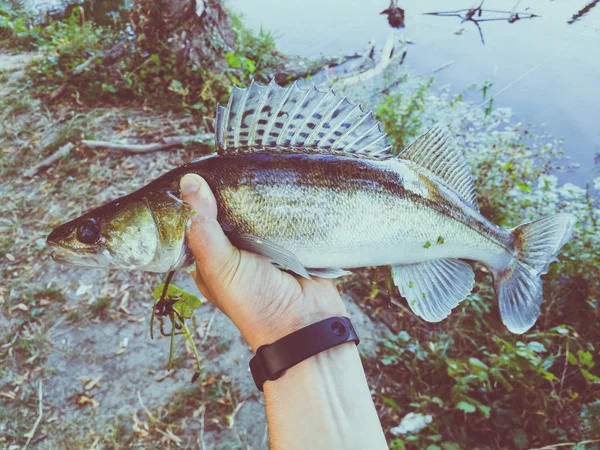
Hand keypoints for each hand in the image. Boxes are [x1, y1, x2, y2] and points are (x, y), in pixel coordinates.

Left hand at [180, 174, 347, 350]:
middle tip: (234, 162)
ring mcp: (264, 246)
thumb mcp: (221, 265)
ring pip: (256, 211)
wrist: (307, 323)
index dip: (196, 198)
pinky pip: (284, 215)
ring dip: (257, 194)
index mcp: (210, 259)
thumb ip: (203, 227)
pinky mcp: (291, 242)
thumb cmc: (256, 302)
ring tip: (257, 165)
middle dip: (230, 191)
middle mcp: (235, 251)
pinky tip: (281, 181)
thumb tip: (189, 183)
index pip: (197, 221)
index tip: (199, 170)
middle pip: (228, 212)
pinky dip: (283, 202)